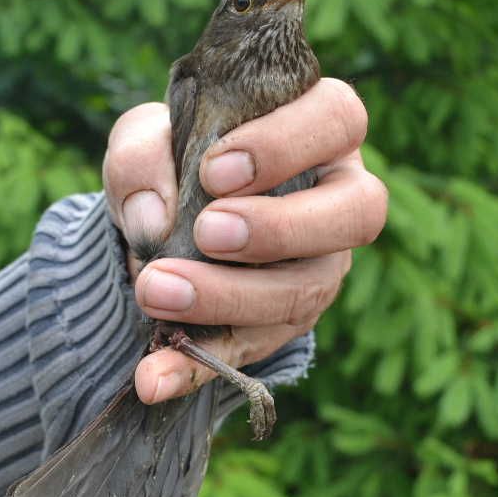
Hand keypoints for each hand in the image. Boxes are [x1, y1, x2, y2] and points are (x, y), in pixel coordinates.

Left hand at [103, 78, 386, 403]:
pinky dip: (196, 367)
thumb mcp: (146, 141)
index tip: (215, 169)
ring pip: (304, 292)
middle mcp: (334, 203)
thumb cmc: (173, 164)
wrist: (163, 222)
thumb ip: (142, 156)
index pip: (338, 119)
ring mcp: (315, 271)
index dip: (287, 144)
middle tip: (208, 232)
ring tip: (155, 289)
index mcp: (316, 135)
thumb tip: (154, 217)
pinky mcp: (278, 326)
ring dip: (228, 296)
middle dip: (280, 227)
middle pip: (356, 213)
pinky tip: (152, 378)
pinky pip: (247, 352)